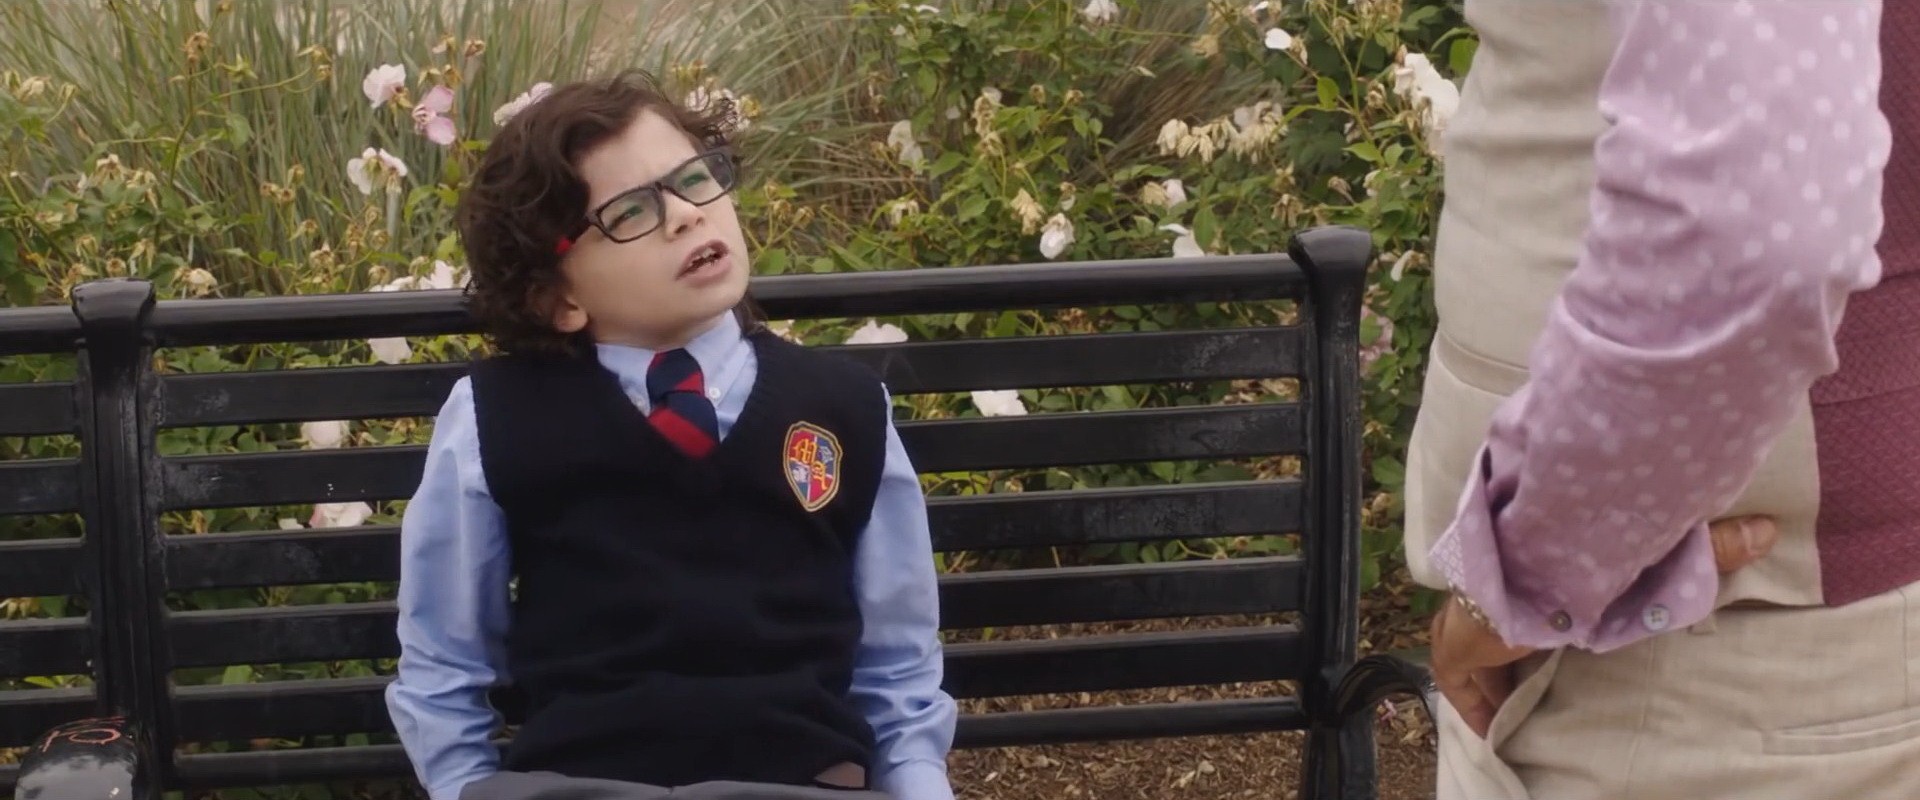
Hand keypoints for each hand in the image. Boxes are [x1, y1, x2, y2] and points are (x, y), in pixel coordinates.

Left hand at [1431, 514, 1778, 737]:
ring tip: (1524, 715)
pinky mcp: (1457, 641)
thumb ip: (1708, 550)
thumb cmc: (1598, 546)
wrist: (1547, 552)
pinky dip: (1474, 704)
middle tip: (1541, 690)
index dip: (1538, 625)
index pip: (1532, 598)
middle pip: (1498, 630)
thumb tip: (1769, 530)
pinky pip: (1457, 678)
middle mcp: (1498, 587)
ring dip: (1496, 682)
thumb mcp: (1653, 556)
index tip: (1553, 648)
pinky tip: (1494, 729)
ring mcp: (1470, 614)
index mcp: (1536, 567)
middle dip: (1513, 658)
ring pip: (1475, 655)